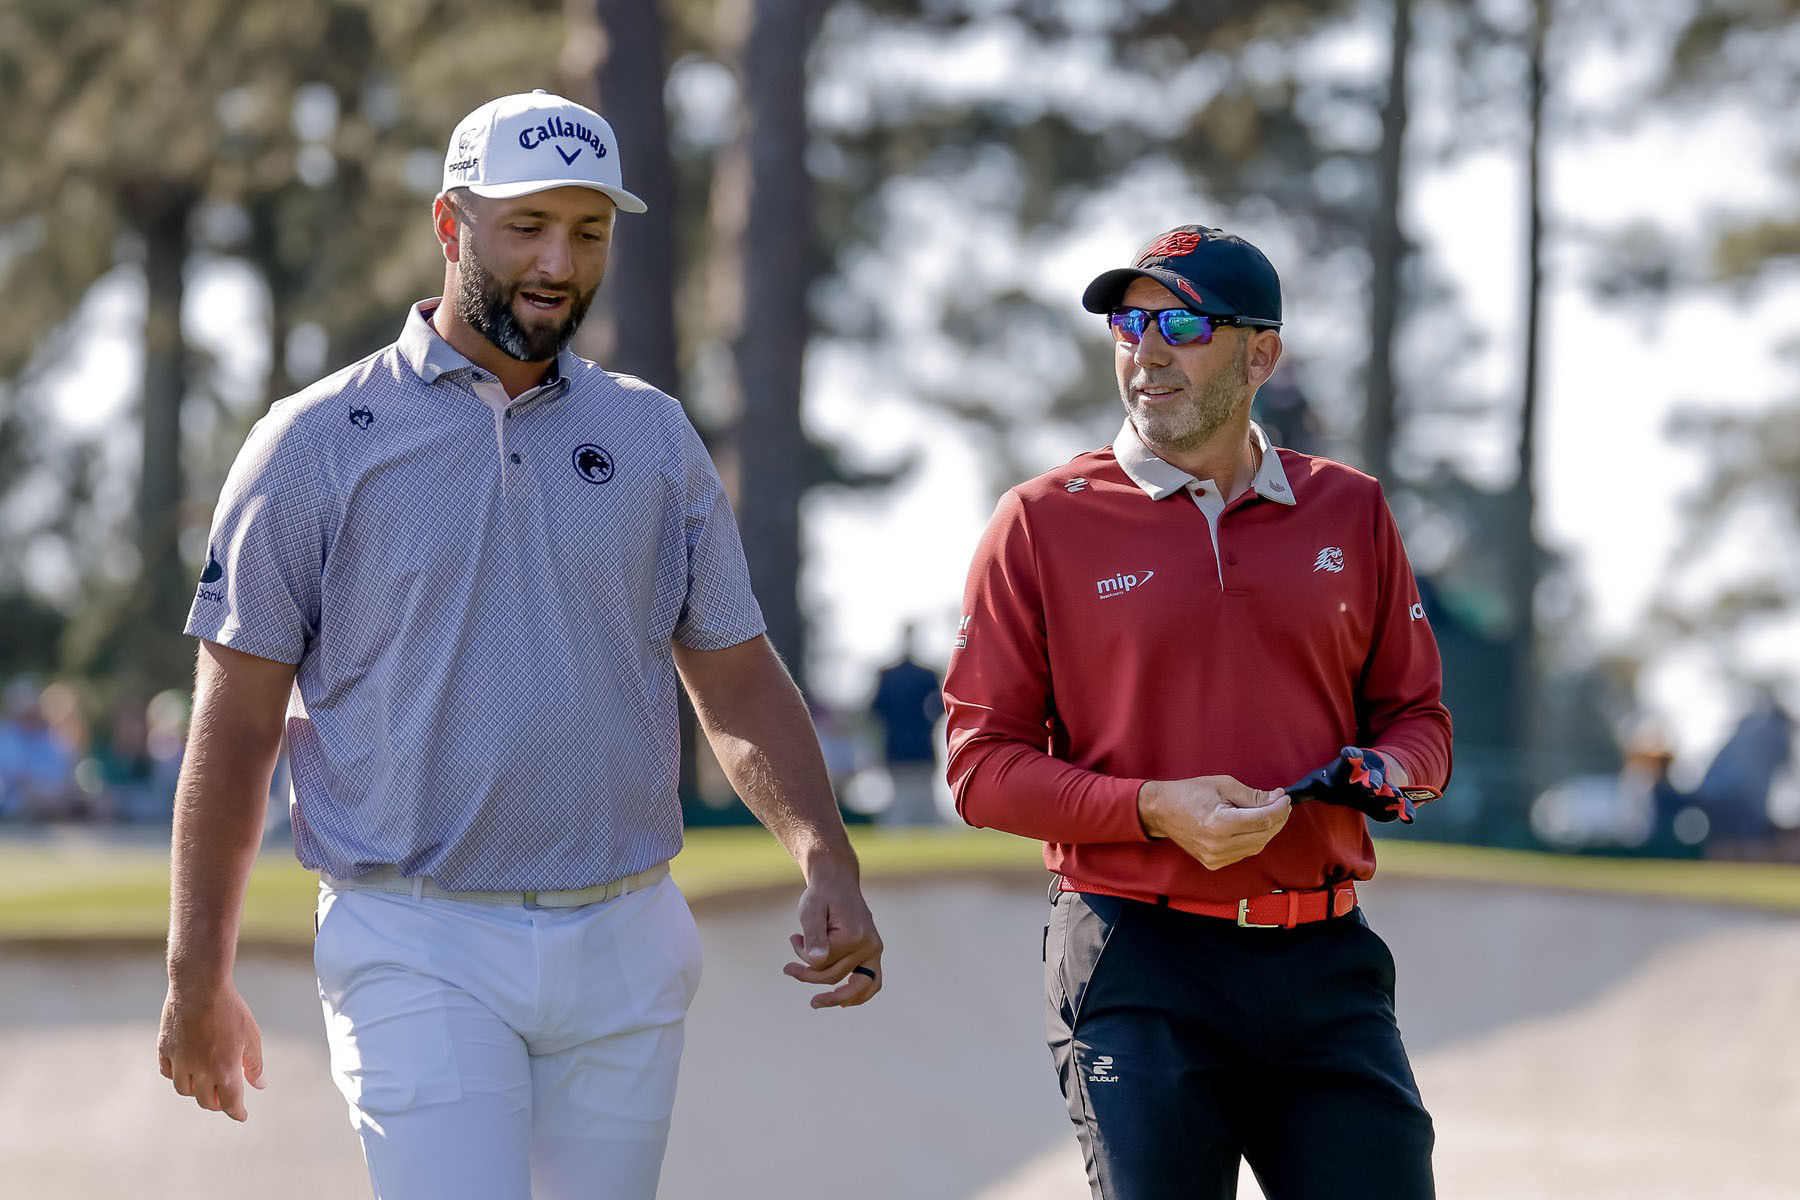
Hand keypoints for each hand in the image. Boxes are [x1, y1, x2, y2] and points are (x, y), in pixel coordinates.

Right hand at [157, 981, 265, 1121]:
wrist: (200, 985)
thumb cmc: (231, 1009)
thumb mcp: (251, 1035)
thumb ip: (254, 1064)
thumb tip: (259, 1085)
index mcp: (225, 1068)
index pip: (230, 1103)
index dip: (237, 1113)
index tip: (241, 1115)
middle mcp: (200, 1069)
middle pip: (206, 1101)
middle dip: (218, 1102)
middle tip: (225, 1097)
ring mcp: (179, 1060)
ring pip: (184, 1089)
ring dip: (197, 1090)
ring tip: (206, 1082)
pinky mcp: (164, 1049)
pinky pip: (168, 1072)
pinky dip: (177, 1075)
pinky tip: (187, 1068)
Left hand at [781, 858, 883, 1008]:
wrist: (838, 880)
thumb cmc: (821, 895)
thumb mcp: (811, 909)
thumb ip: (813, 934)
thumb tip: (815, 961)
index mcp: (854, 935)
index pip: (821, 962)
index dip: (802, 953)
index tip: (793, 937)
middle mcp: (869, 945)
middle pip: (834, 976)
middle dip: (808, 973)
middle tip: (788, 968)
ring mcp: (874, 950)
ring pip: (855, 986)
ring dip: (834, 997)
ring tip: (816, 1003)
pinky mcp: (873, 952)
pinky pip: (873, 982)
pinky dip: (860, 995)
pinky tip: (844, 1003)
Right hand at [1137, 776, 1290, 869]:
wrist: (1162, 810)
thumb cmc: (1189, 793)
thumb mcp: (1223, 785)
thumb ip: (1252, 795)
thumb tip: (1277, 798)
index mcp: (1220, 824)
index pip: (1263, 820)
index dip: (1279, 809)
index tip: (1284, 797)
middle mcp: (1218, 845)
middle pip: (1263, 836)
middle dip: (1277, 819)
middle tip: (1280, 804)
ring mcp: (1215, 857)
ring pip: (1256, 847)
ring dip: (1267, 830)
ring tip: (1267, 812)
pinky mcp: (1214, 863)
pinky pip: (1244, 853)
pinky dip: (1253, 839)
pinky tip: (1251, 826)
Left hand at [1285, 746, 1434, 822]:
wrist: (1366, 780)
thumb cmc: (1336, 781)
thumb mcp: (1318, 784)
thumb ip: (1300, 791)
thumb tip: (1277, 796)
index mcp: (1349, 765)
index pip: (1351, 755)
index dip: (1351, 755)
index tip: (1350, 755)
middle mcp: (1368, 773)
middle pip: (1371, 775)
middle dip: (1371, 780)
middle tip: (1370, 786)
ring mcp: (1384, 785)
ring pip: (1390, 789)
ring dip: (1392, 794)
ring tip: (1397, 802)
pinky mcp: (1394, 799)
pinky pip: (1403, 804)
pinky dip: (1407, 810)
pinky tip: (1409, 818)